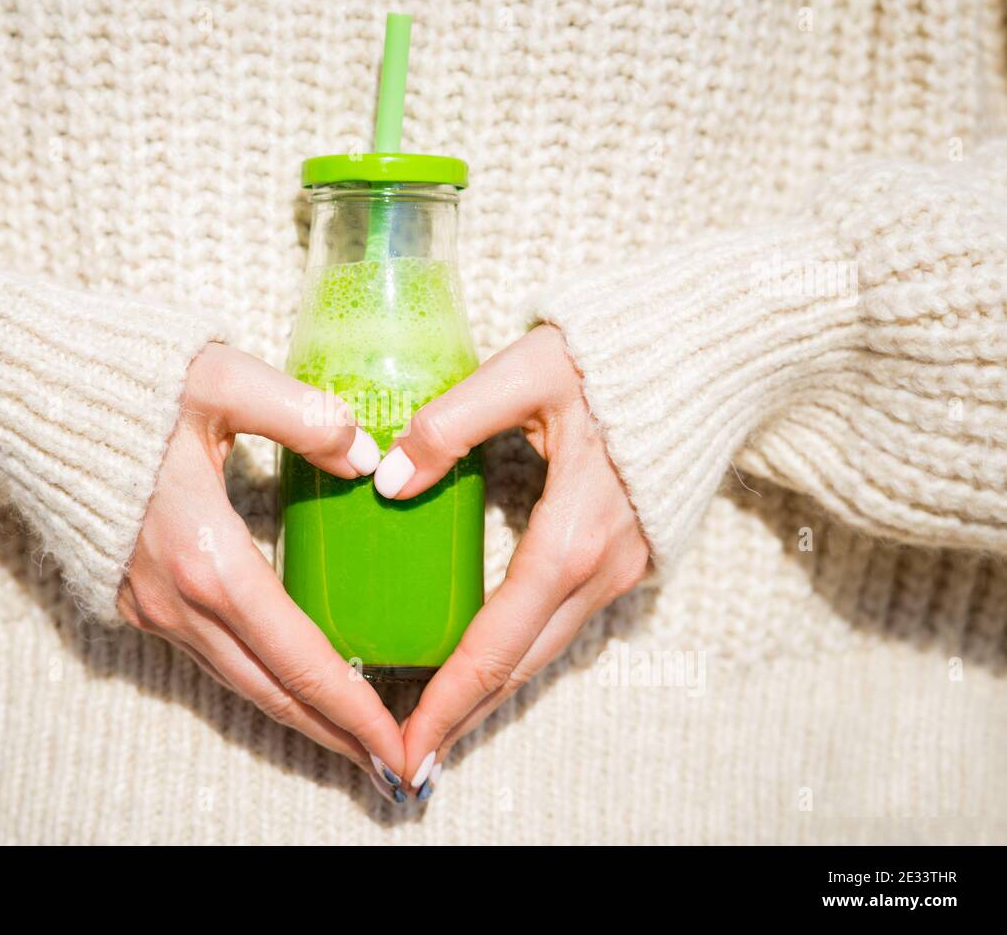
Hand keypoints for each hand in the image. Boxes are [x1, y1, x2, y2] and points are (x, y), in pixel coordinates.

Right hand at [118, 343, 407, 793]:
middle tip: (391, 763)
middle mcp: (177, 602)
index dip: (354, 708)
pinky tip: (286, 677)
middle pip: (271, 691)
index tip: (399, 743)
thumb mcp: (221, 380)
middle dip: (335, 733)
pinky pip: (208, 656)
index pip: (300, 657)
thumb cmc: (125, 383)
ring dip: (296, 713)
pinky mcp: (132, 597)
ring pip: (237, 681)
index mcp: (208, 561)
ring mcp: (148, 606)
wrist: (24, 395)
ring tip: (349, 733)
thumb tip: (365, 458)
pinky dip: (257, 680)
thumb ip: (303, 416)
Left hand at [373, 324, 649, 797]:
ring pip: (545, 649)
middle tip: (406, 755)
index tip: (406, 744)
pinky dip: (520, 653)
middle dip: (462, 714)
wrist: (715, 349)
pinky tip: (484, 659)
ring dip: (491, 690)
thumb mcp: (527, 372)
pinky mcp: (630, 556)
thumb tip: (388, 481)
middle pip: (521, 665)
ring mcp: (622, 567)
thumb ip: (450, 424)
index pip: (496, 642)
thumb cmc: (617, 355)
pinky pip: (564, 622)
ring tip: (437, 719)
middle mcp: (603, 569)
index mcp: (572, 536)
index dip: (448, 700)